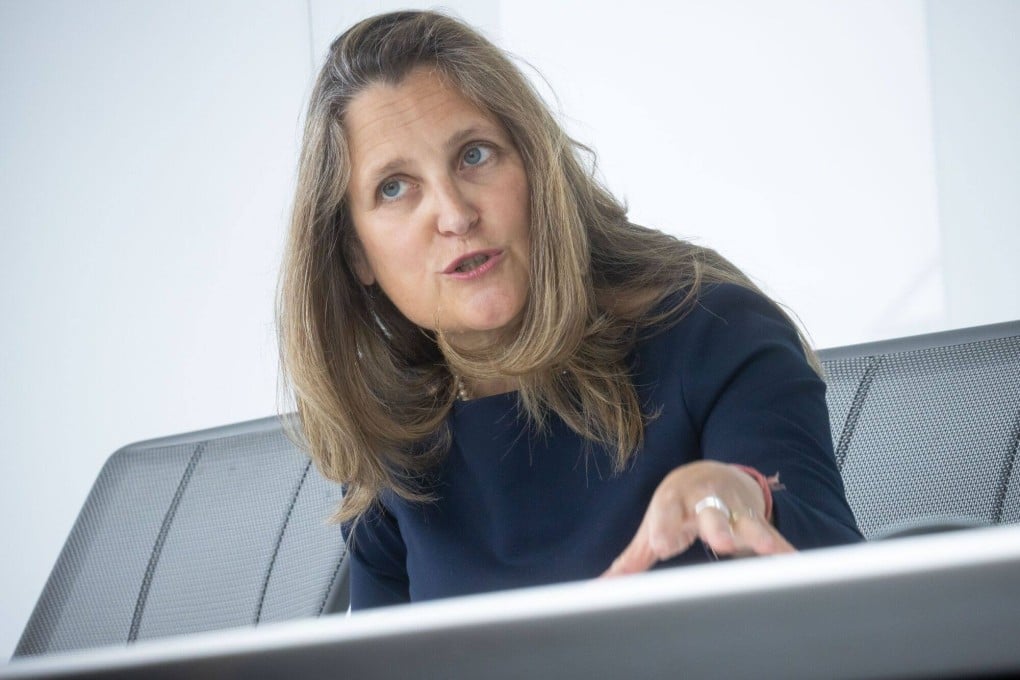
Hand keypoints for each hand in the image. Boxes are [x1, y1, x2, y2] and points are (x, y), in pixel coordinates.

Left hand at [602, 461, 794, 576]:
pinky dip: (783, 549)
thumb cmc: (676, 506)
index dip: (665, 528)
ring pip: (745, 520)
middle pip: (710, 512)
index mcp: (675, 500)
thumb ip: (632, 558)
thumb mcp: (654, 523)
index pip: (668, 513)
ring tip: (762, 547)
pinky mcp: (756, 520)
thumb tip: (604, 585)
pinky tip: (794, 562)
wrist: (709, 473)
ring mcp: (734, 509)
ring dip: (754, 533)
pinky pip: (772, 535)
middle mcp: (706, 500)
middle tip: (717, 541)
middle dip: (715, 526)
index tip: (660, 546)